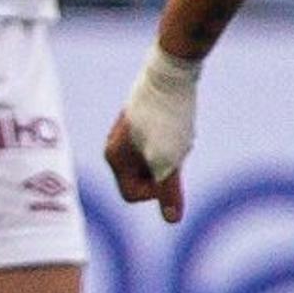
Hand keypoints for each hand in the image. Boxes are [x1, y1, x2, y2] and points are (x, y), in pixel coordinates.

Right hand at [100, 48, 201, 222]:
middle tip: (178, 148)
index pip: (132, 196)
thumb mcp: (170, 160)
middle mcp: (115, 147)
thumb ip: (169, 192)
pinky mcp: (141, 124)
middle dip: (164, 171)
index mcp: (114, 158)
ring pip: (153, 163)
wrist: (172, 72)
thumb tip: (172, 220)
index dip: (156, 192)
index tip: (172, 171)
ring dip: (170, 157)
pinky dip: (171, 143)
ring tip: (179, 136)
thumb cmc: (167, 119)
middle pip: (143, 180)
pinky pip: (156, 147)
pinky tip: (179, 126)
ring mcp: (127, 135)